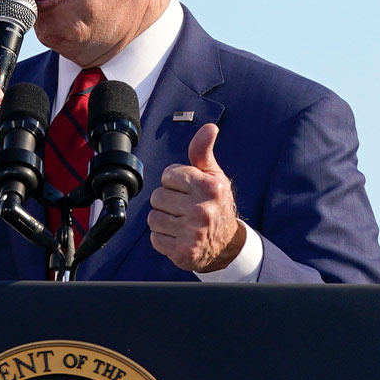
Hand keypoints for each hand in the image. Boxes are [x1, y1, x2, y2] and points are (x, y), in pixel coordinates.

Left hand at [147, 123, 245, 271]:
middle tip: (184, 208)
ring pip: (153, 217)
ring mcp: (192, 232)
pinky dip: (162, 238)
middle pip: (158, 196)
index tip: (187, 190)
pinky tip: (178, 236)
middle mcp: (202, 210)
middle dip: (167, 202)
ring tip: (180, 222)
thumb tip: (209, 127)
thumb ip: (203, 151)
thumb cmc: (216, 205)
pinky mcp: (183, 251)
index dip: (174, 182)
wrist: (226, 245)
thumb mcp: (214, 176)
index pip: (169, 175)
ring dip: (163, 220)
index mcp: (210, 187)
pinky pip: (154, 238)